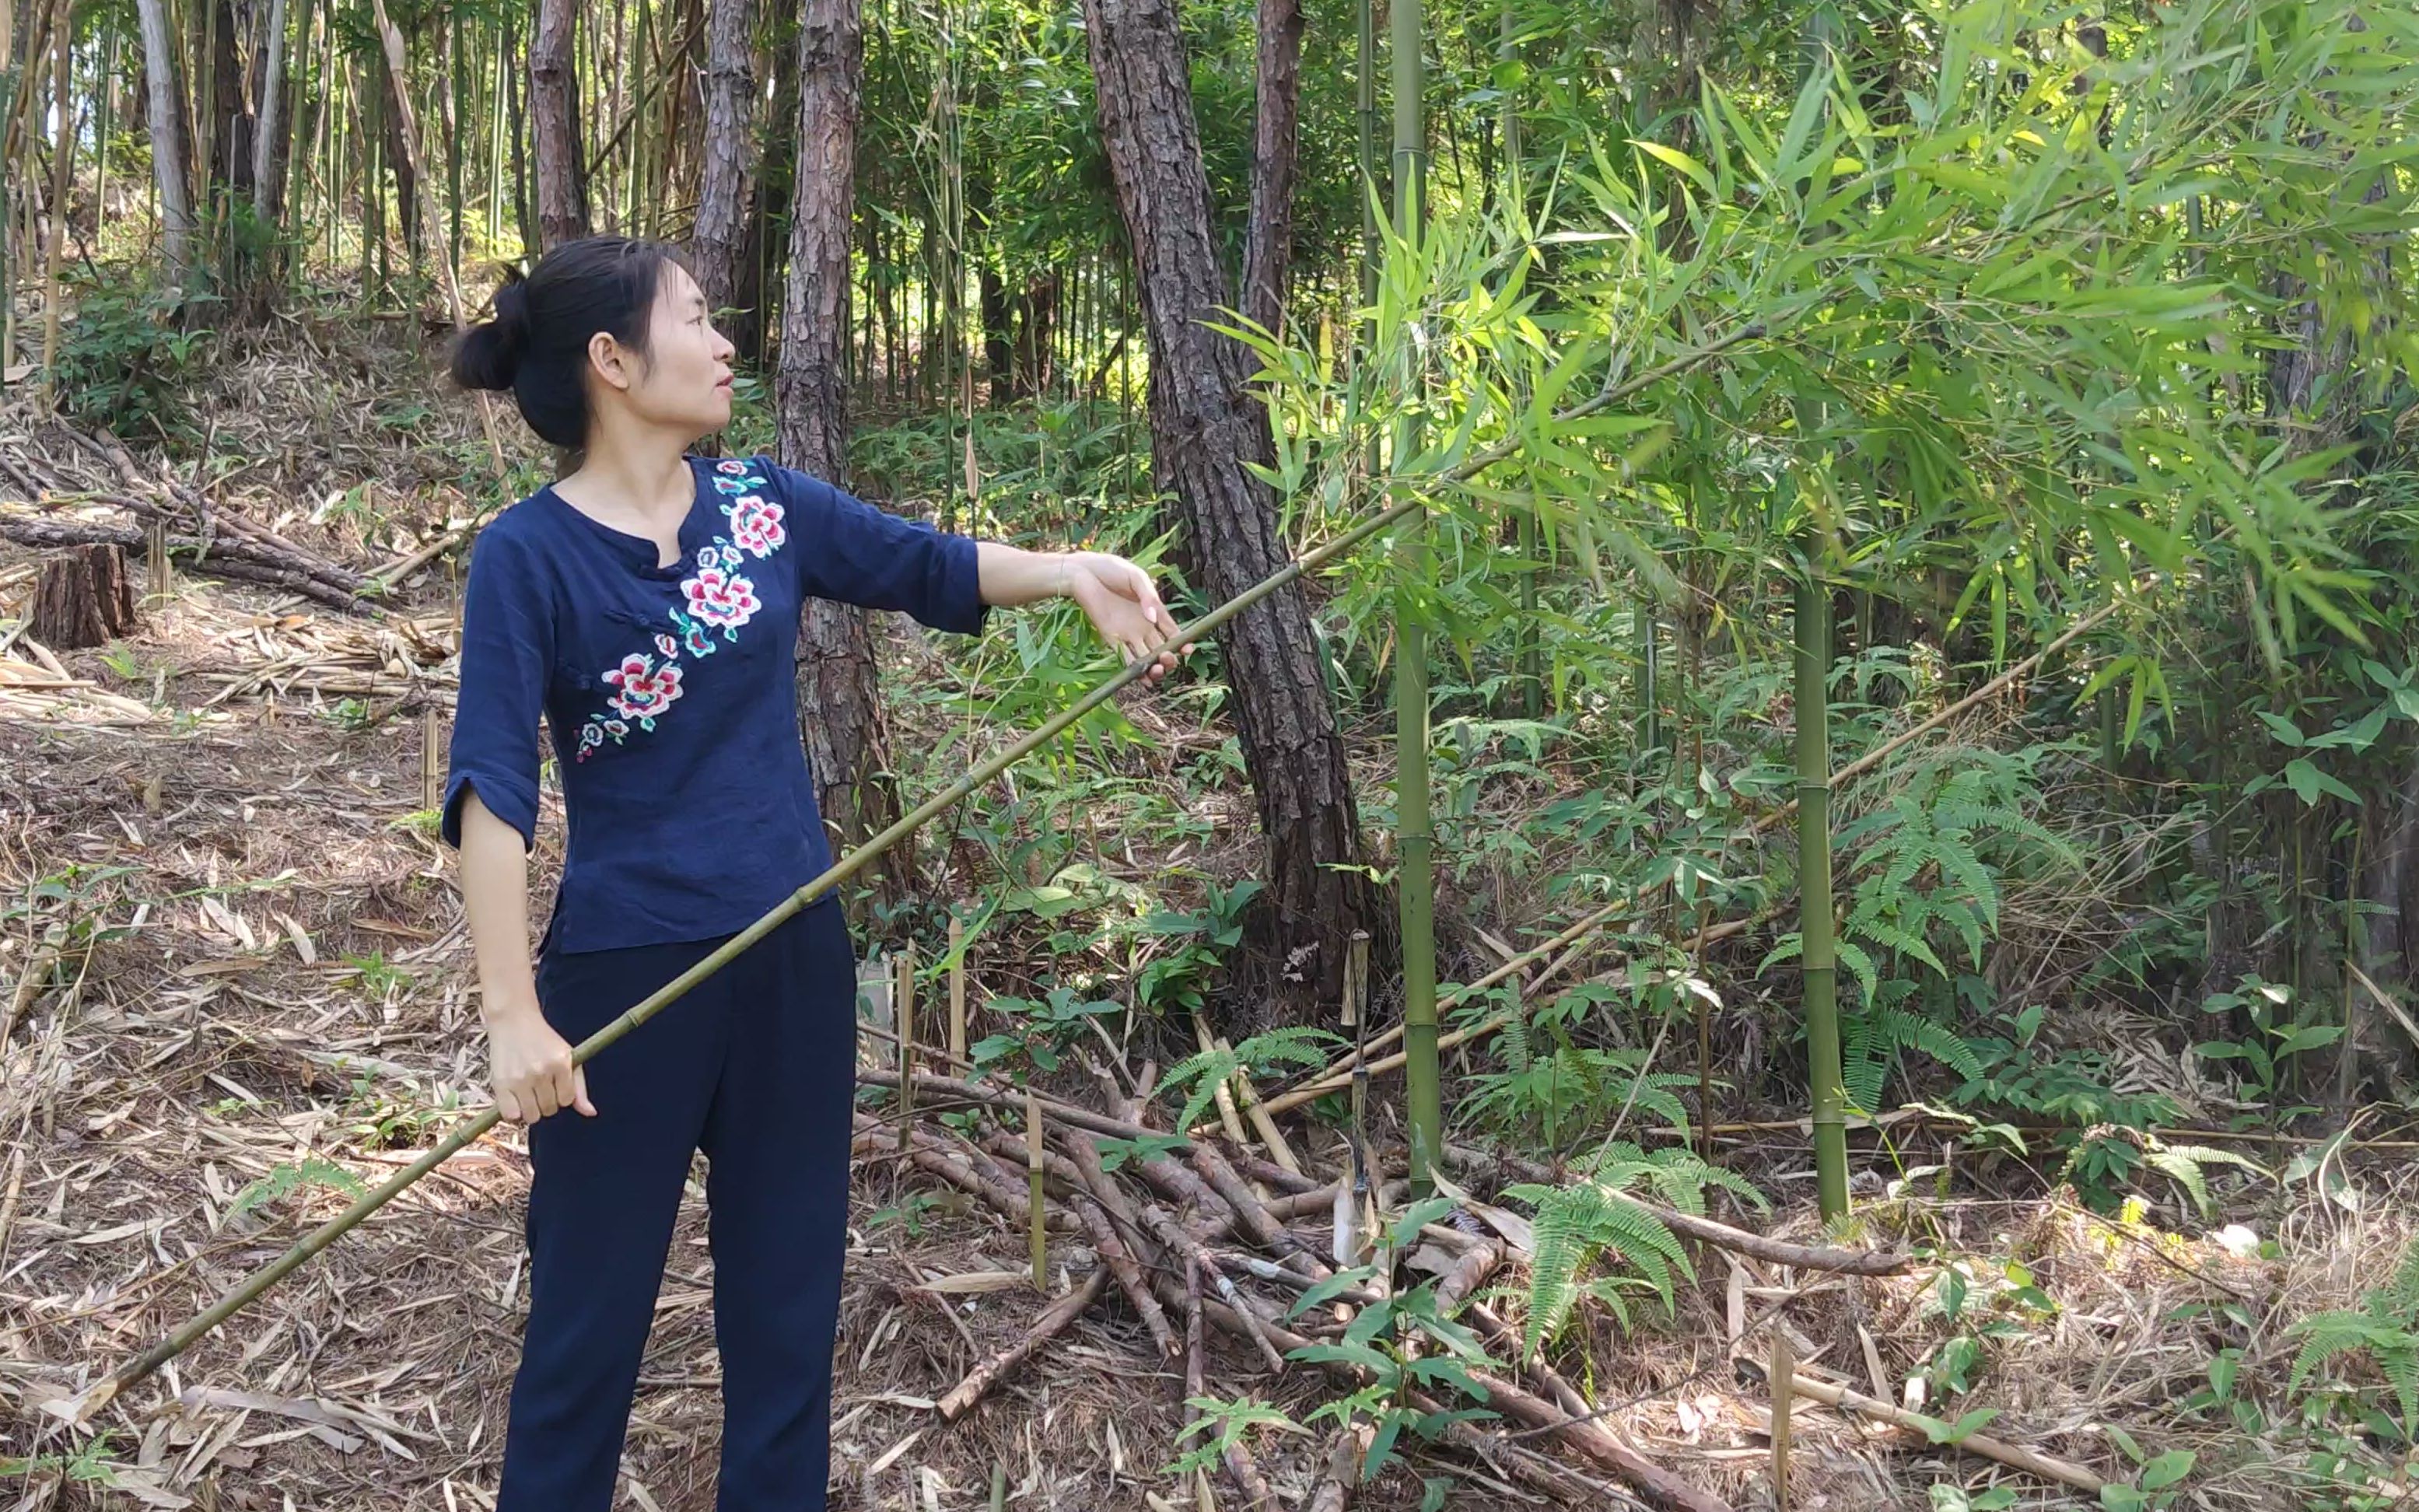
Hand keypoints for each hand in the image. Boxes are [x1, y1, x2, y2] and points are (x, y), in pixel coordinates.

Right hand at [485, 1004, 594, 1122]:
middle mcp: (541, 1072)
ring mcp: (520, 1079)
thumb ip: (579, 1087)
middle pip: (549, 1110)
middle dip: (546, 1102)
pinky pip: (511, 1116)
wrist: (513, 1021)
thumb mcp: (567, 1056)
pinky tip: (515, 1100)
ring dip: (531, 1109)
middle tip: (539, 1086)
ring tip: (527, 1094)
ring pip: (532, 1116)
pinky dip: (514, 1114)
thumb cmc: (543, 1040)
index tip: (554, 1085)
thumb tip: (591, 1113)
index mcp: (561, 1064)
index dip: (561, 1096)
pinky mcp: (501, 1084)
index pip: (566, 1100)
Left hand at [1061, 552, 1193, 680]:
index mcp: (1154, 610)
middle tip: (1167, 658)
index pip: (1173, 632)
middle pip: (1162, 649)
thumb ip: (1148, 596)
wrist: (1084, 572)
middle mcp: (1143, 626)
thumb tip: (1152, 618)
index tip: (1188, 650)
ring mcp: (1128, 633)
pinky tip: (1145, 678)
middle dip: (1169, 659)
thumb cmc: (1112, 569)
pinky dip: (1136, 671)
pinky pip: (1126, 659)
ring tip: (1157, 670)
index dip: (1183, 643)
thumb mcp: (1136, 577)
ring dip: (1155, 668)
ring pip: (1147, 658)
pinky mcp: (1111, 638)